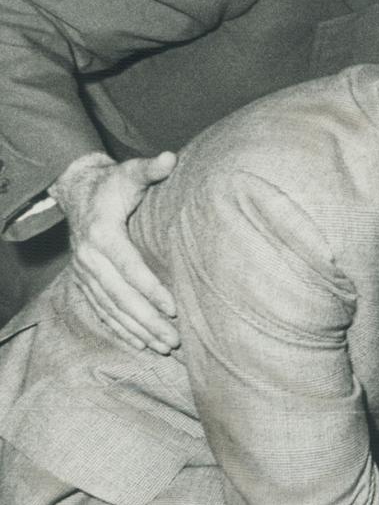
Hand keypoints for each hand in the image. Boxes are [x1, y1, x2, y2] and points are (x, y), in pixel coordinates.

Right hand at [52, 151, 179, 353]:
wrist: (78, 192)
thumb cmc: (113, 184)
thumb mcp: (129, 173)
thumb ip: (150, 168)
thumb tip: (169, 157)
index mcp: (102, 234)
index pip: (130, 268)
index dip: (151, 290)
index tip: (174, 308)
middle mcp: (89, 258)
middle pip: (120, 296)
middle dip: (147, 320)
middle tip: (174, 339)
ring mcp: (84, 273)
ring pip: (111, 308)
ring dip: (137, 330)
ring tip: (164, 347)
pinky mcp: (85, 281)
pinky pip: (102, 310)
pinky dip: (120, 328)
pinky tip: (140, 343)